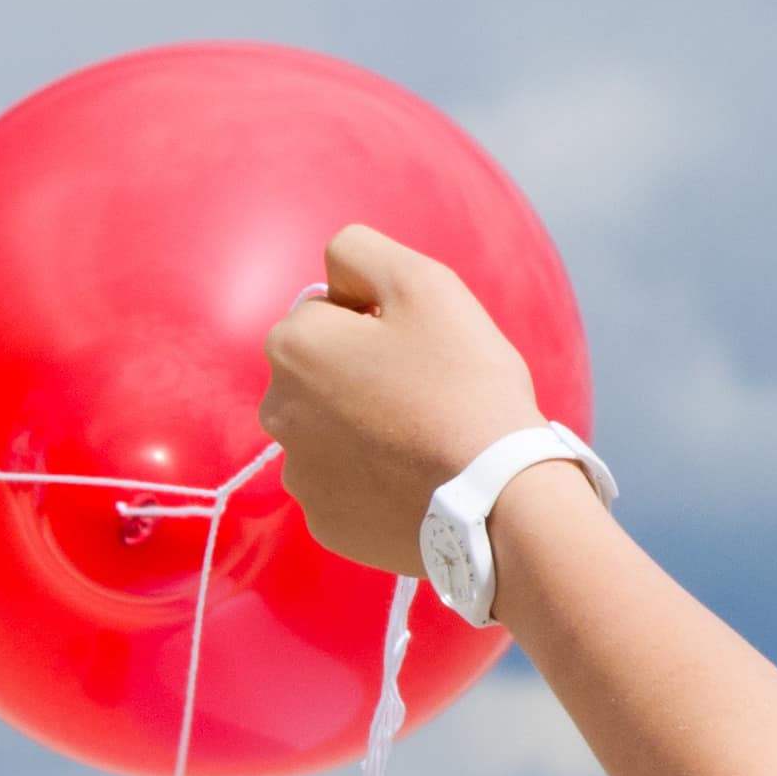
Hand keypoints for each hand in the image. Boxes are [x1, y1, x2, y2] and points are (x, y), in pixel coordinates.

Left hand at [259, 225, 540, 572]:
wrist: (499, 497)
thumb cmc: (464, 384)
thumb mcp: (424, 282)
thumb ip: (360, 251)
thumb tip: (335, 278)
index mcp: (293, 346)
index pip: (329, 314)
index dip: (378, 326)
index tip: (420, 352)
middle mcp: (277, 411)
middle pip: (321, 377)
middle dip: (359, 379)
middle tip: (423, 398)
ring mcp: (299, 474)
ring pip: (329, 434)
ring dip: (363, 431)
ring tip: (421, 444)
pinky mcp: (325, 524)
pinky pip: (344, 488)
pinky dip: (372, 483)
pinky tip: (413, 483)